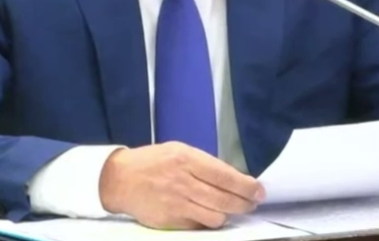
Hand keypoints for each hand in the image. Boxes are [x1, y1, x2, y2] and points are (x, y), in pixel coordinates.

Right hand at [99, 143, 264, 229]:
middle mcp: (183, 182)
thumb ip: (203, 164)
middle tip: (252, 204)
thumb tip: (233, 178)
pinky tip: (208, 215)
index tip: (259, 191)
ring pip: (215, 217)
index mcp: (186, 159)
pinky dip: (207, 222)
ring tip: (230, 210)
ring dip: (227, 215)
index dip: (246, 186)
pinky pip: (199, 226)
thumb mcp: (178, 151)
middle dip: (244, 204)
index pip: (225, 176)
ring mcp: (176, 204)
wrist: (119, 180)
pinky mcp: (170, 221)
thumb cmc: (153, 162)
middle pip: (224, 199)